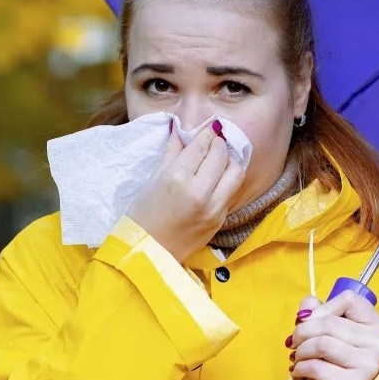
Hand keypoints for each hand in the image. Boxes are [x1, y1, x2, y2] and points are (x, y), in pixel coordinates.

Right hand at [125, 119, 245, 263]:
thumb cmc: (142, 215)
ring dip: (230, 160)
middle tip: (213, 140)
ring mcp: (214, 207)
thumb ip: (172, 152)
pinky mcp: (221, 219)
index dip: (207, 132)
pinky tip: (218, 176)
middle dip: (219, 143)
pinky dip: (228, 179)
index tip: (210, 127)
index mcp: (178, 178)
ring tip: (219, 157)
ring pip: (235, 171)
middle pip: (221, 155)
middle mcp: (200, 191)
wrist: (148, 253)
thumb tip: (180, 128)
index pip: (201, 145)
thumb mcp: (153, 179)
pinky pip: (231, 191)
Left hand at [289, 291, 378, 379]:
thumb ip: (316, 309)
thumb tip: (306, 310)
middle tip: (293, 341)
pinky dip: (300, 366)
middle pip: (330, 323)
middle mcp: (378, 344)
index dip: (322, 307)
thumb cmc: (332, 355)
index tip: (308, 319)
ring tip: (297, 355)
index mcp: (377, 324)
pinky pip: (316, 367)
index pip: (349, 300)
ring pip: (322, 344)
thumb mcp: (325, 325)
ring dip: (301, 350)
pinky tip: (299, 369)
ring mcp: (368, 366)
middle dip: (302, 331)